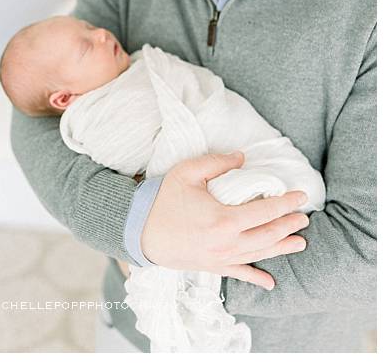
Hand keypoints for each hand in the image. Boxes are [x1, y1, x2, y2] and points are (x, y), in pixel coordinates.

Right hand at [141, 151, 309, 289]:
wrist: (138, 230)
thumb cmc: (161, 199)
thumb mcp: (186, 172)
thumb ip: (216, 162)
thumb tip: (242, 158)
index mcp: (224, 219)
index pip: (266, 211)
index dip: (286, 204)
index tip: (300, 196)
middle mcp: (227, 243)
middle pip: (268, 235)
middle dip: (289, 225)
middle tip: (303, 217)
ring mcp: (220, 258)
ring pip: (260, 254)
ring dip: (282, 248)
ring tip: (300, 242)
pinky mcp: (211, 267)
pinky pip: (238, 274)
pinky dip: (255, 279)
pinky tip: (270, 283)